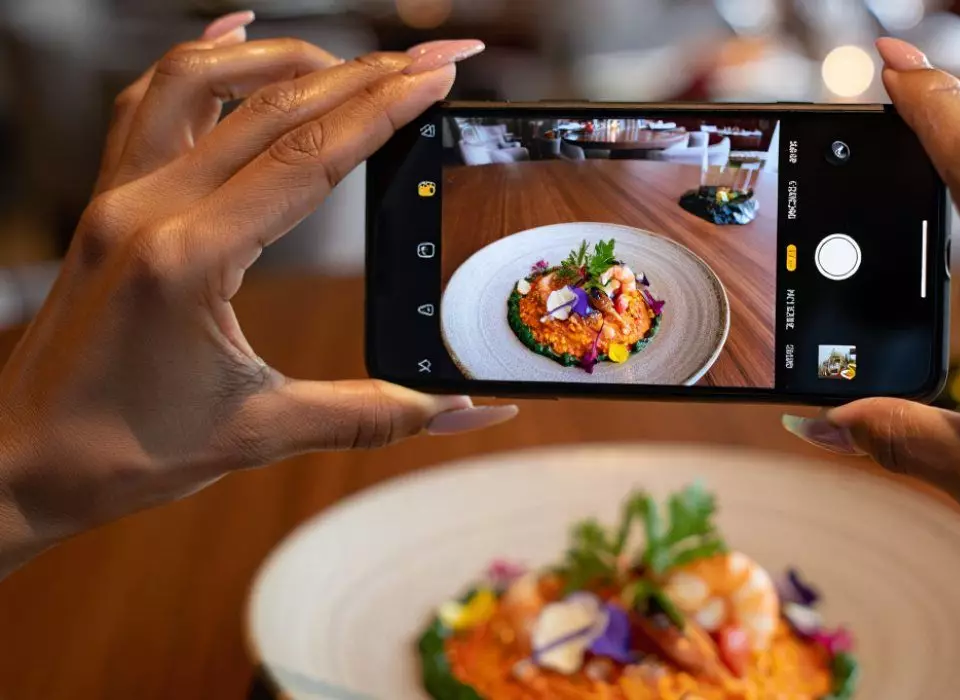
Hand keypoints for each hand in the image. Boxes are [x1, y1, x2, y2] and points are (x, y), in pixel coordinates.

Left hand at [0, 14, 508, 576]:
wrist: (16, 464)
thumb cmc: (121, 454)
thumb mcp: (260, 434)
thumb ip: (371, 415)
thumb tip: (464, 410)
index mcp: (188, 259)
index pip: (307, 158)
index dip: (384, 109)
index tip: (438, 77)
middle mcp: (146, 208)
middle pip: (271, 107)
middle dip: (364, 73)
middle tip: (432, 56)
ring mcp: (116, 197)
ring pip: (201, 81)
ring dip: (284, 57)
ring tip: (352, 57)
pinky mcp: (103, 202)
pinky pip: (149, 103)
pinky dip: (200, 60)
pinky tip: (237, 34)